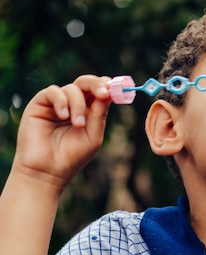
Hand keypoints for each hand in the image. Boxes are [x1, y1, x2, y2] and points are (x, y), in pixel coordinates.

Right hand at [13, 75, 112, 191]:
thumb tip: (108, 92)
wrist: (47, 172)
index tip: (118, 89)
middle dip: (97, 85)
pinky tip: (64, 116)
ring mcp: (55, 103)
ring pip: (72, 88)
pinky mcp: (39, 105)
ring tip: (78, 124)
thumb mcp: (93, 134)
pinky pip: (52, 92)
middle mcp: (72, 103)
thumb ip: (99, 113)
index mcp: (88, 110)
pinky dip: (61, 101)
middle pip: (86, 82)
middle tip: (103, 93)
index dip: (108, 87)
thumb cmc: (72, 156)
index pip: (99, 90)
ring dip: (78, 105)